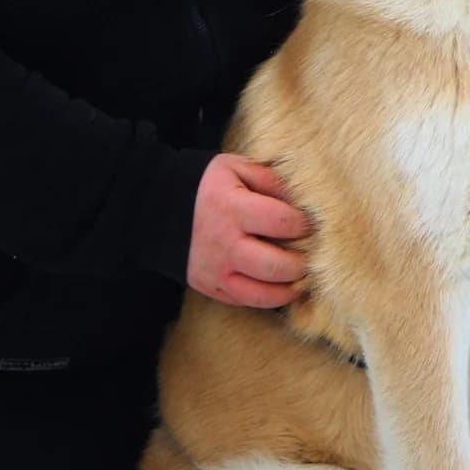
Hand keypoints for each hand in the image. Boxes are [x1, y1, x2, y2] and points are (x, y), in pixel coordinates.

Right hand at [186, 154, 309, 308]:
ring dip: (290, 288)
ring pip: (263, 294)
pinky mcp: (210, 287)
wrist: (158, 210)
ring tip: (301, 276)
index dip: (305, 224)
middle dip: (302, 262)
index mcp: (231, 208)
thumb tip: (304, 200)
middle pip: (276, 265)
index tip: (311, 223)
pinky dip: (268, 297)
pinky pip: (247, 301)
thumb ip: (270, 180)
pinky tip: (281, 286)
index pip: (282, 221)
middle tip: (311, 254)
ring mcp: (215, 270)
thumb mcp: (235, 168)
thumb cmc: (206, 186)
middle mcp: (224, 244)